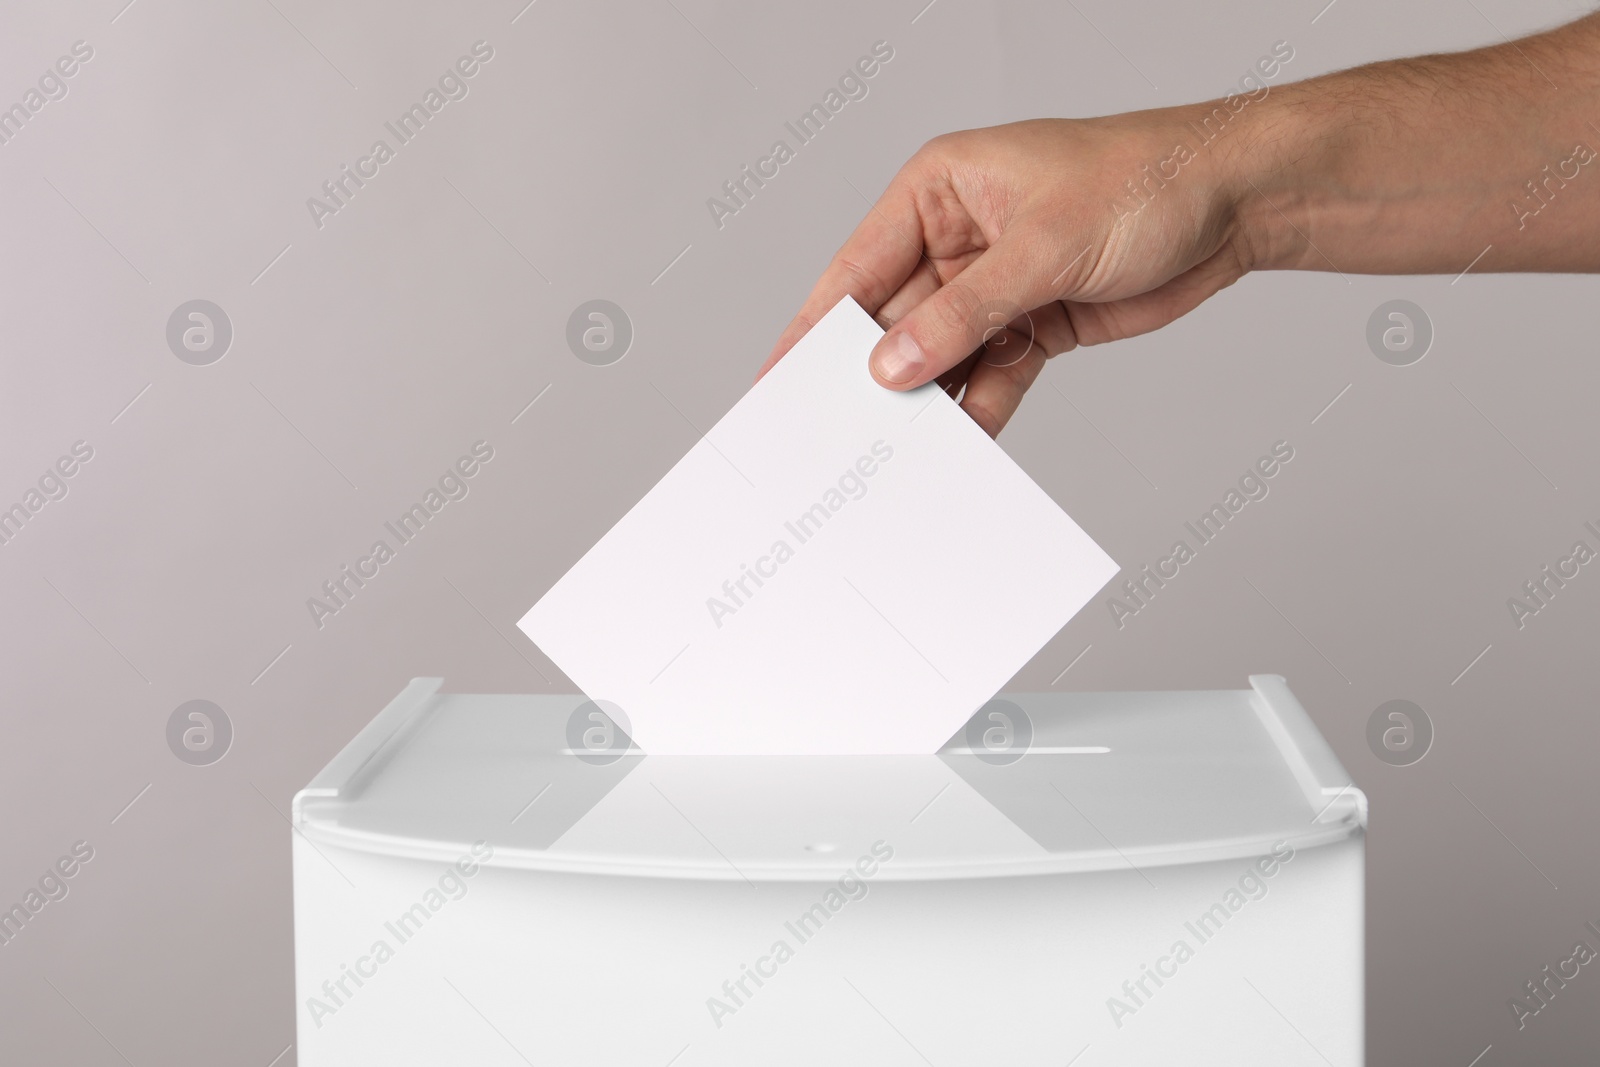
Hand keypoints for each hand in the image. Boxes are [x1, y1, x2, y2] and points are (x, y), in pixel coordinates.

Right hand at [759, 116, 1259, 435]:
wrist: (1238, 201)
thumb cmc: (1147, 178)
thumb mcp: (1044, 246)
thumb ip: (964, 314)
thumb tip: (894, 365)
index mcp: (940, 188)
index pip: (859, 266)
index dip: (817, 327)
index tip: (782, 376)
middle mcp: (959, 236)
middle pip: (896, 320)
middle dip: (875, 376)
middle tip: (840, 433)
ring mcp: (997, 284)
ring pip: (942, 355)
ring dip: (928, 400)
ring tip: (900, 450)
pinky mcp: (1035, 321)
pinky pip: (991, 374)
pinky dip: (980, 408)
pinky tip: (963, 442)